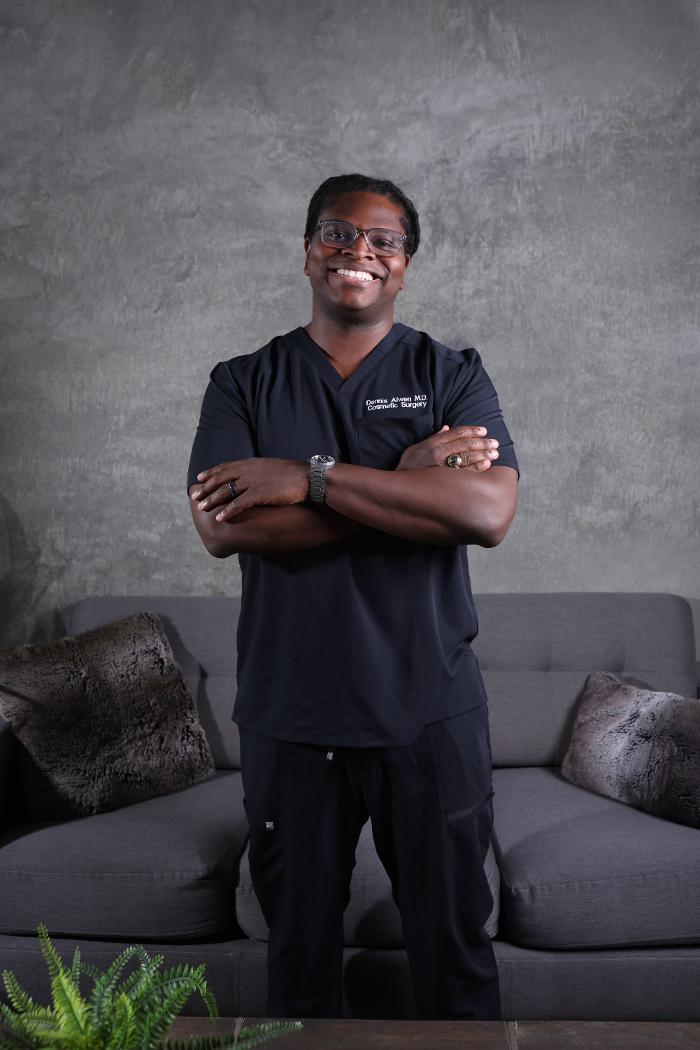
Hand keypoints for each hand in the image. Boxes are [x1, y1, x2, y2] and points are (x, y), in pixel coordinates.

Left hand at [190, 458, 308, 520]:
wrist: (308, 477)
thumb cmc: (295, 474)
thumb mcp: (273, 467)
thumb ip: (260, 471)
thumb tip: (255, 476)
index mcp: (253, 463)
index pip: (227, 467)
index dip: (212, 472)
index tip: (200, 477)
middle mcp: (250, 470)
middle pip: (222, 478)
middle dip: (206, 487)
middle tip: (194, 495)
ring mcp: (253, 481)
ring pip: (226, 491)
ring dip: (212, 499)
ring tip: (201, 507)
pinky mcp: (259, 494)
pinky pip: (239, 504)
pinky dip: (227, 511)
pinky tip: (219, 518)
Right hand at [396, 425, 498, 471]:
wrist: (397, 487)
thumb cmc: (408, 468)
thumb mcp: (416, 448)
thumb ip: (433, 438)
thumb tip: (446, 427)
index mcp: (432, 444)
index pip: (456, 433)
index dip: (471, 430)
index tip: (484, 431)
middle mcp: (437, 453)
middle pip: (464, 444)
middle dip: (482, 442)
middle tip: (495, 443)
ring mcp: (441, 467)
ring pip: (466, 457)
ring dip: (483, 454)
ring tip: (494, 453)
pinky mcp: (443, 480)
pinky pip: (463, 473)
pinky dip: (476, 468)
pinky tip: (486, 465)